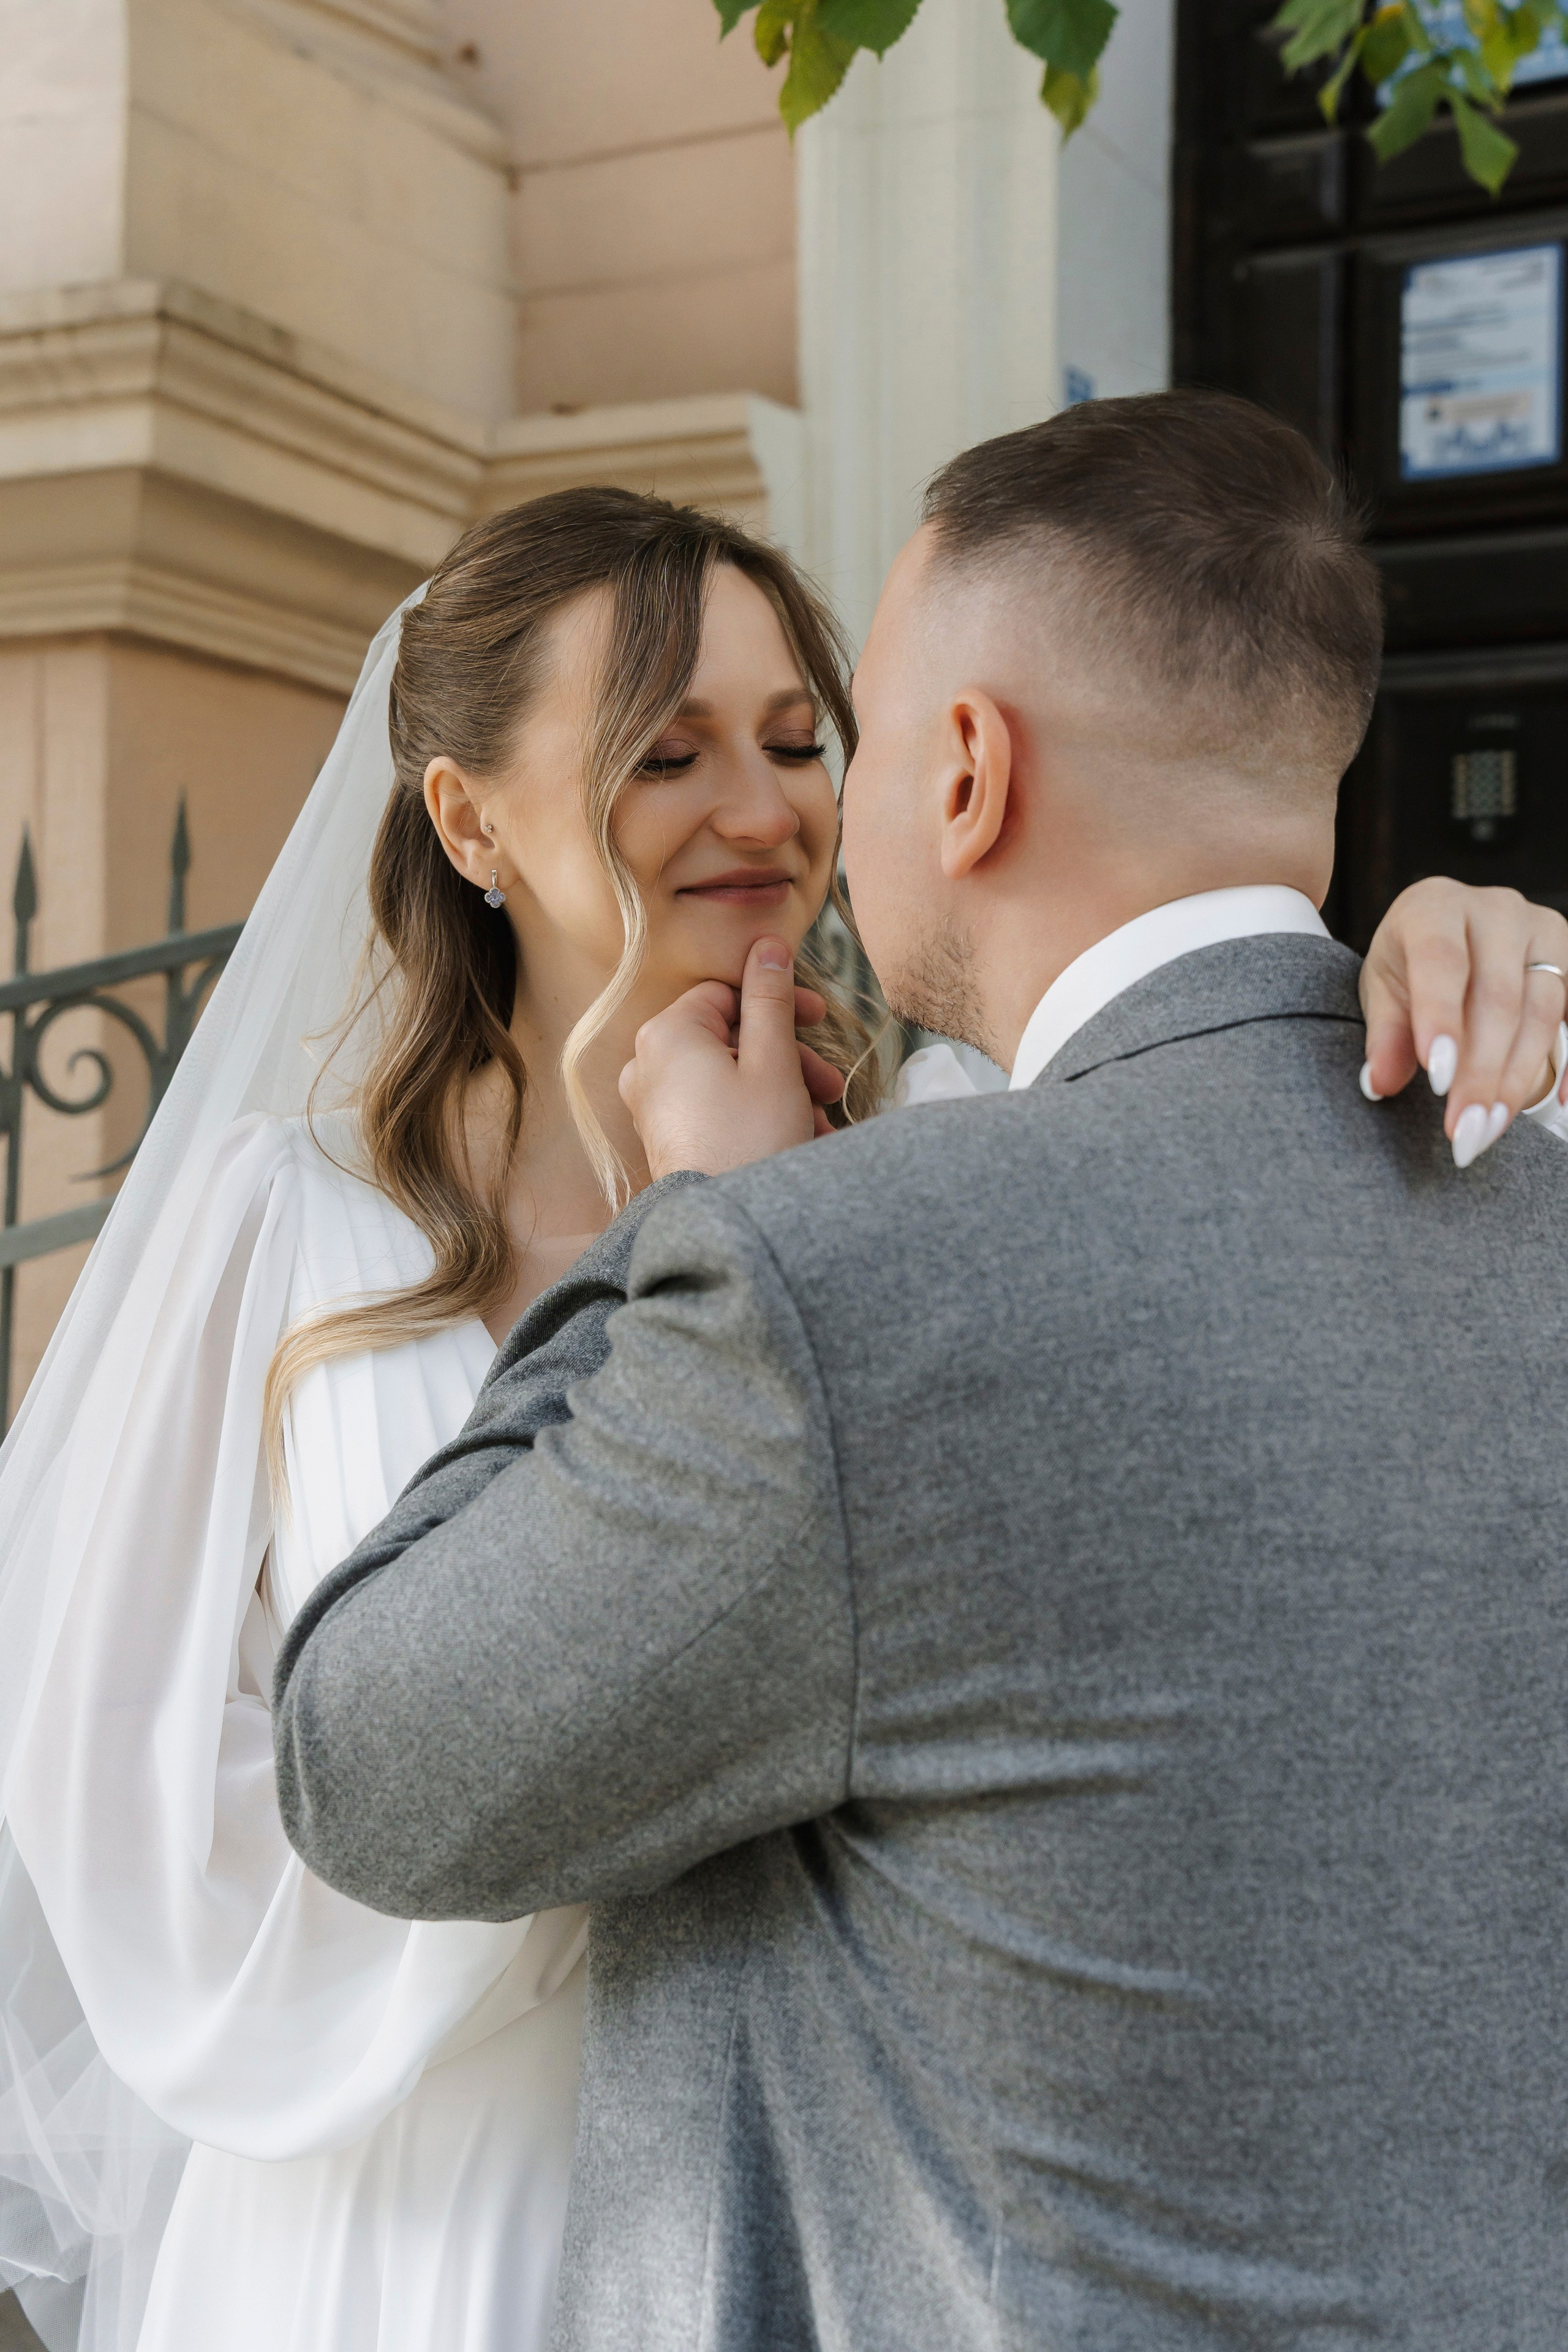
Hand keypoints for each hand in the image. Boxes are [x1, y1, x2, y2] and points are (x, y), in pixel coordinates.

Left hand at [620, 937, 845, 1179]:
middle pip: (729, 1037)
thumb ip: (770, 1000)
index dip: (777, 1001)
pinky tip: (798, 1139)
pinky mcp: (667, 1137)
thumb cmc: (749, 1141)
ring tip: (820, 1121)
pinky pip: (716, 1108)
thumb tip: (767, 946)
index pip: (726, 993)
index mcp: (667, 1034)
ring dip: (782, 1090)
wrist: (723, 1228)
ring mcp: (653, 1104)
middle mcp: (648, 1064)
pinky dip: (757, 1114)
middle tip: (830, 1083)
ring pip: (728, 1076)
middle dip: (788, 1057)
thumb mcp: (773, 1061)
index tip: (820, 1018)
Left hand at [1360, 881, 1567, 1167]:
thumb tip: (1380, 1084)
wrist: (1449, 933)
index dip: (1441, 1020)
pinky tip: (1560, 1103)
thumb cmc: (1410, 964)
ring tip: (1489, 1128)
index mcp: (1436, 907)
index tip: (1438, 1081)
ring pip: (1542, 1011)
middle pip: (1498, 997)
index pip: (1442, 961)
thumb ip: (1385, 1035)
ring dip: (1518, 1078)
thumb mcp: (1382, 990)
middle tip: (1464, 1129)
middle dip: (1481, 1072)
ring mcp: (1544, 931)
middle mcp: (1497, 910)